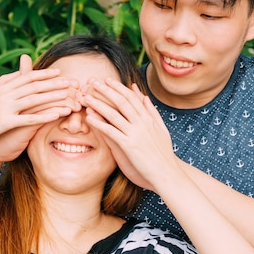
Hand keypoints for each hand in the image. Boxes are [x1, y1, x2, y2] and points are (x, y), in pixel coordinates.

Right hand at [0, 55, 79, 162]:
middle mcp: (6, 93)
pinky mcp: (5, 121)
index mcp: (3, 86)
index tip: (59, 73)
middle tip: (72, 81)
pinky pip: (28, 118)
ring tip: (69, 95)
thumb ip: (5, 82)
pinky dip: (44, 115)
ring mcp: (5, 107)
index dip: (45, 74)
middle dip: (55, 83)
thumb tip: (18, 72)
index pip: (27, 77)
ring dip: (53, 96)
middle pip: (35, 85)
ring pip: (34, 99)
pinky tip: (57, 115)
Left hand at [82, 78, 177, 192]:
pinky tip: (89, 118)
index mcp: (149, 118)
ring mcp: (136, 134)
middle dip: (105, 90)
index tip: (106, 80)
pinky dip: (100, 123)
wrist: (168, 174)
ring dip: (98, 104)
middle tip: (92, 81)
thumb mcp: (160, 129)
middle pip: (120, 101)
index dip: (118, 87)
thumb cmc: (164, 154)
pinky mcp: (129, 146)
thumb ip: (151, 111)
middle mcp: (142, 123)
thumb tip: (143, 95)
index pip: (131, 97)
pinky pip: (111, 131)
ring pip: (114, 114)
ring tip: (85, 97)